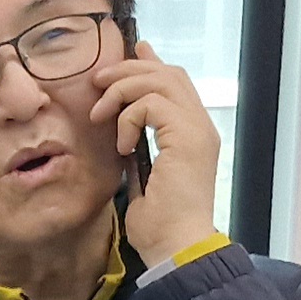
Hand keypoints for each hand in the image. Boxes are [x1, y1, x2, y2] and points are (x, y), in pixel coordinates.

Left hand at [89, 46, 224, 263]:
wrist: (176, 247)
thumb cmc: (160, 224)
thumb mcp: (142, 176)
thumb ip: (137, 147)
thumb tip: (122, 129)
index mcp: (193, 134)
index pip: (175, 83)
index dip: (151, 63)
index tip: (129, 52)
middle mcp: (201, 126)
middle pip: (169, 72)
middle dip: (130, 69)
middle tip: (99, 81)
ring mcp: (197, 130)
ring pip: (161, 80)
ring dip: (123, 89)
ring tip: (101, 114)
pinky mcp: (187, 138)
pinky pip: (152, 105)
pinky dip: (129, 118)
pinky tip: (121, 144)